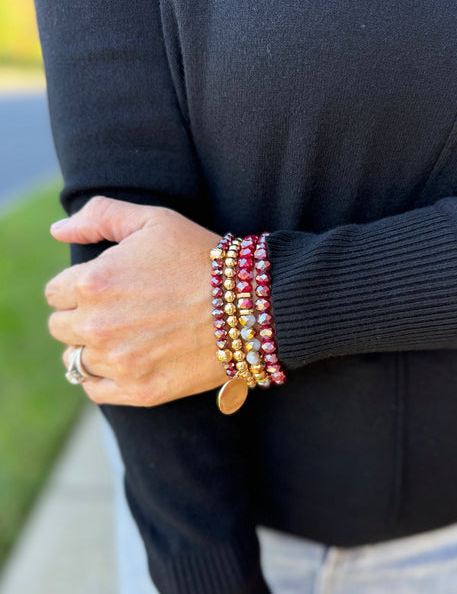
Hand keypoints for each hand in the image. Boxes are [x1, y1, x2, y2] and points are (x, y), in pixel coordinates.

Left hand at [45, 196, 226, 405]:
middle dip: (81, 317)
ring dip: (91, 347)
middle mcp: (98, 325)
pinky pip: (94, 390)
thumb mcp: (154, 220)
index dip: (78, 288)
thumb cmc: (201, 257)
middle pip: (61, 327)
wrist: (251, 304)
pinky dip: (101, 378)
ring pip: (75, 359)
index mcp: (93, 282)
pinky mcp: (140, 391)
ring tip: (122, 337)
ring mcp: (119, 363)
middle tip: (115, 311)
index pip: (55, 293)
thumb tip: (58, 231)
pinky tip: (123, 362)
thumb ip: (99, 216)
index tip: (103, 289)